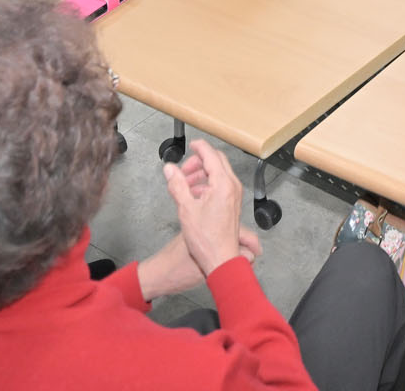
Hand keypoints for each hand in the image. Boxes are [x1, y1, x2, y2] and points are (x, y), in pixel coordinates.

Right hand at [164, 138, 249, 275]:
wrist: (220, 259)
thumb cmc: (206, 239)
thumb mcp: (186, 209)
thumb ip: (177, 185)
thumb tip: (170, 169)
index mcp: (224, 184)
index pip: (212, 155)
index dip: (200, 147)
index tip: (191, 145)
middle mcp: (233, 187)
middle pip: (217, 162)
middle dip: (199, 162)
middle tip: (183, 171)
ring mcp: (234, 196)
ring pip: (219, 174)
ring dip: (202, 174)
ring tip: (185, 186)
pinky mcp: (232, 204)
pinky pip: (221, 185)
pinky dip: (207, 184)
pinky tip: (193, 195)